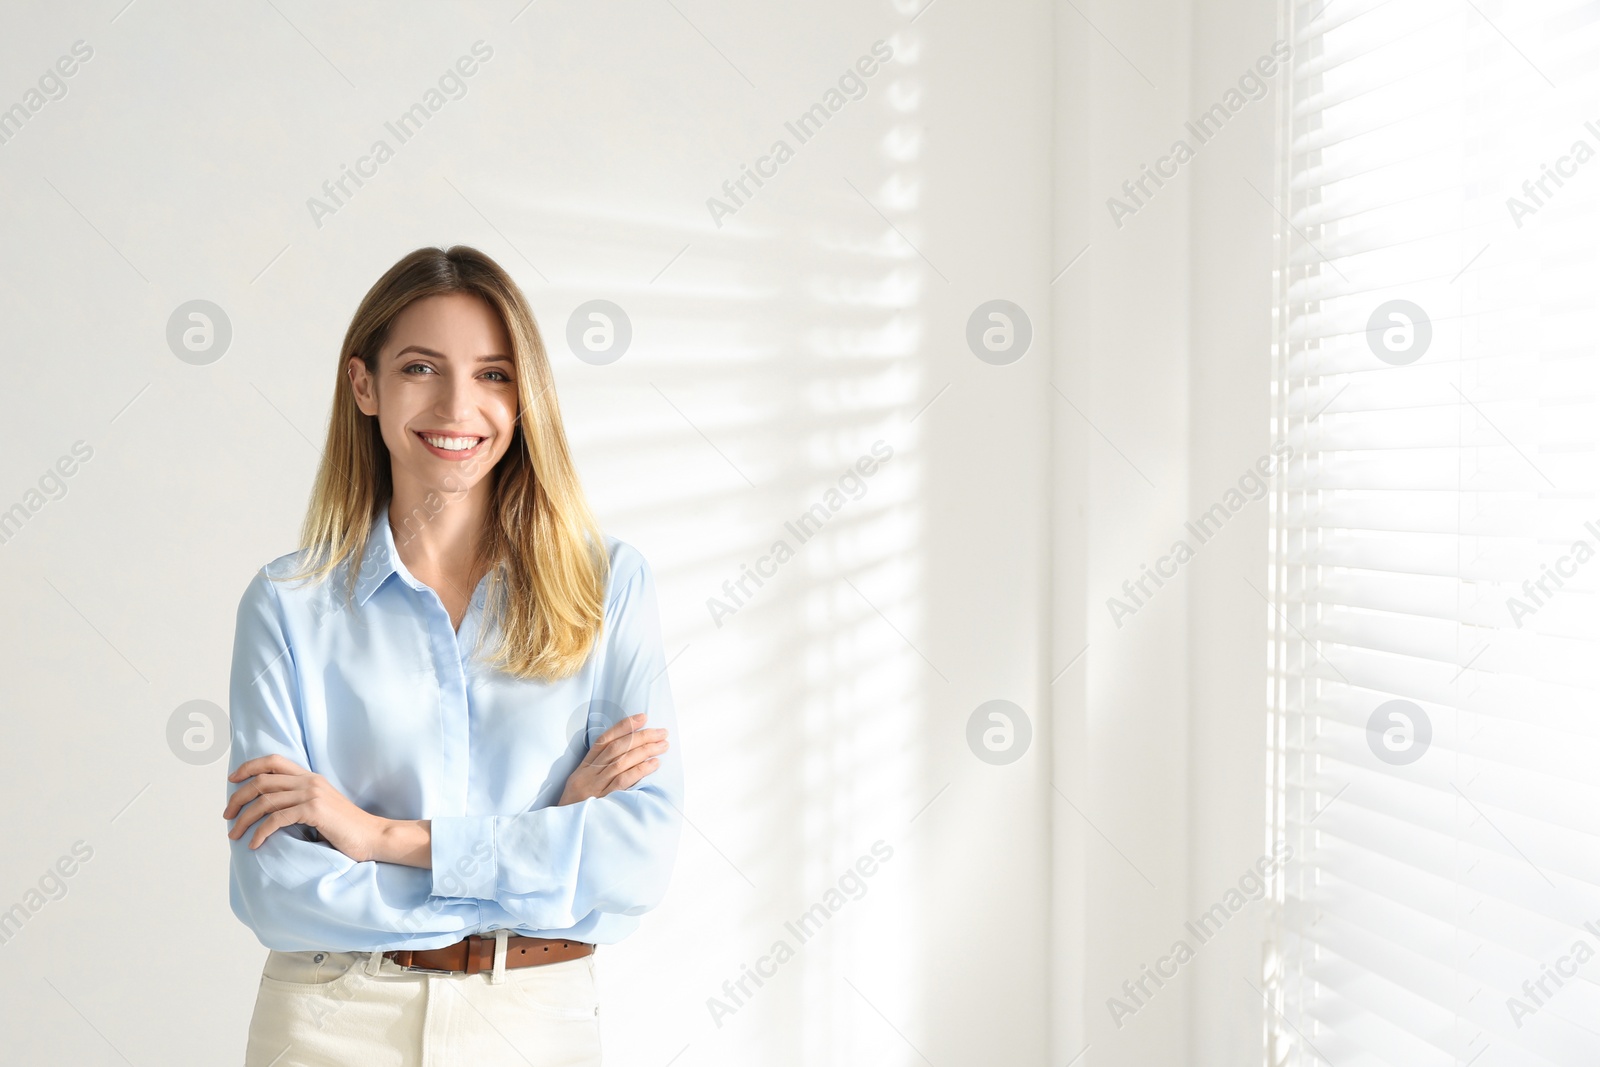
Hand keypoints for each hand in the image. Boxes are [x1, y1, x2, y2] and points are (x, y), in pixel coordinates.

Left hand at [224, 754, 387, 861]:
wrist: (372, 836)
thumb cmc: (346, 828)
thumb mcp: (320, 808)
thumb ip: (299, 802)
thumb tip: (268, 809)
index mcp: (310, 777)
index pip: (273, 761)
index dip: (248, 767)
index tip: (232, 780)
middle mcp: (309, 781)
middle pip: (262, 781)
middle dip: (238, 797)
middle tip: (227, 815)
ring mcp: (312, 794)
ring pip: (265, 801)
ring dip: (244, 819)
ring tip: (234, 834)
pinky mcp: (314, 810)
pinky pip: (276, 819)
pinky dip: (260, 832)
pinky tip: (255, 844)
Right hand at [559, 713, 668, 805]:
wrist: (559, 833)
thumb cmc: (575, 810)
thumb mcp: (580, 787)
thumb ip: (597, 772)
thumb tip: (625, 756)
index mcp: (583, 769)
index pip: (603, 741)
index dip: (623, 727)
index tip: (642, 717)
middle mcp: (588, 775)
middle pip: (616, 748)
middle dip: (641, 737)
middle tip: (662, 732)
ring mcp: (594, 788)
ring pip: (621, 762)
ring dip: (644, 751)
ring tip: (663, 745)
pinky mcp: (602, 801)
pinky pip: (622, 781)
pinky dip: (639, 770)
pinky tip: (654, 764)